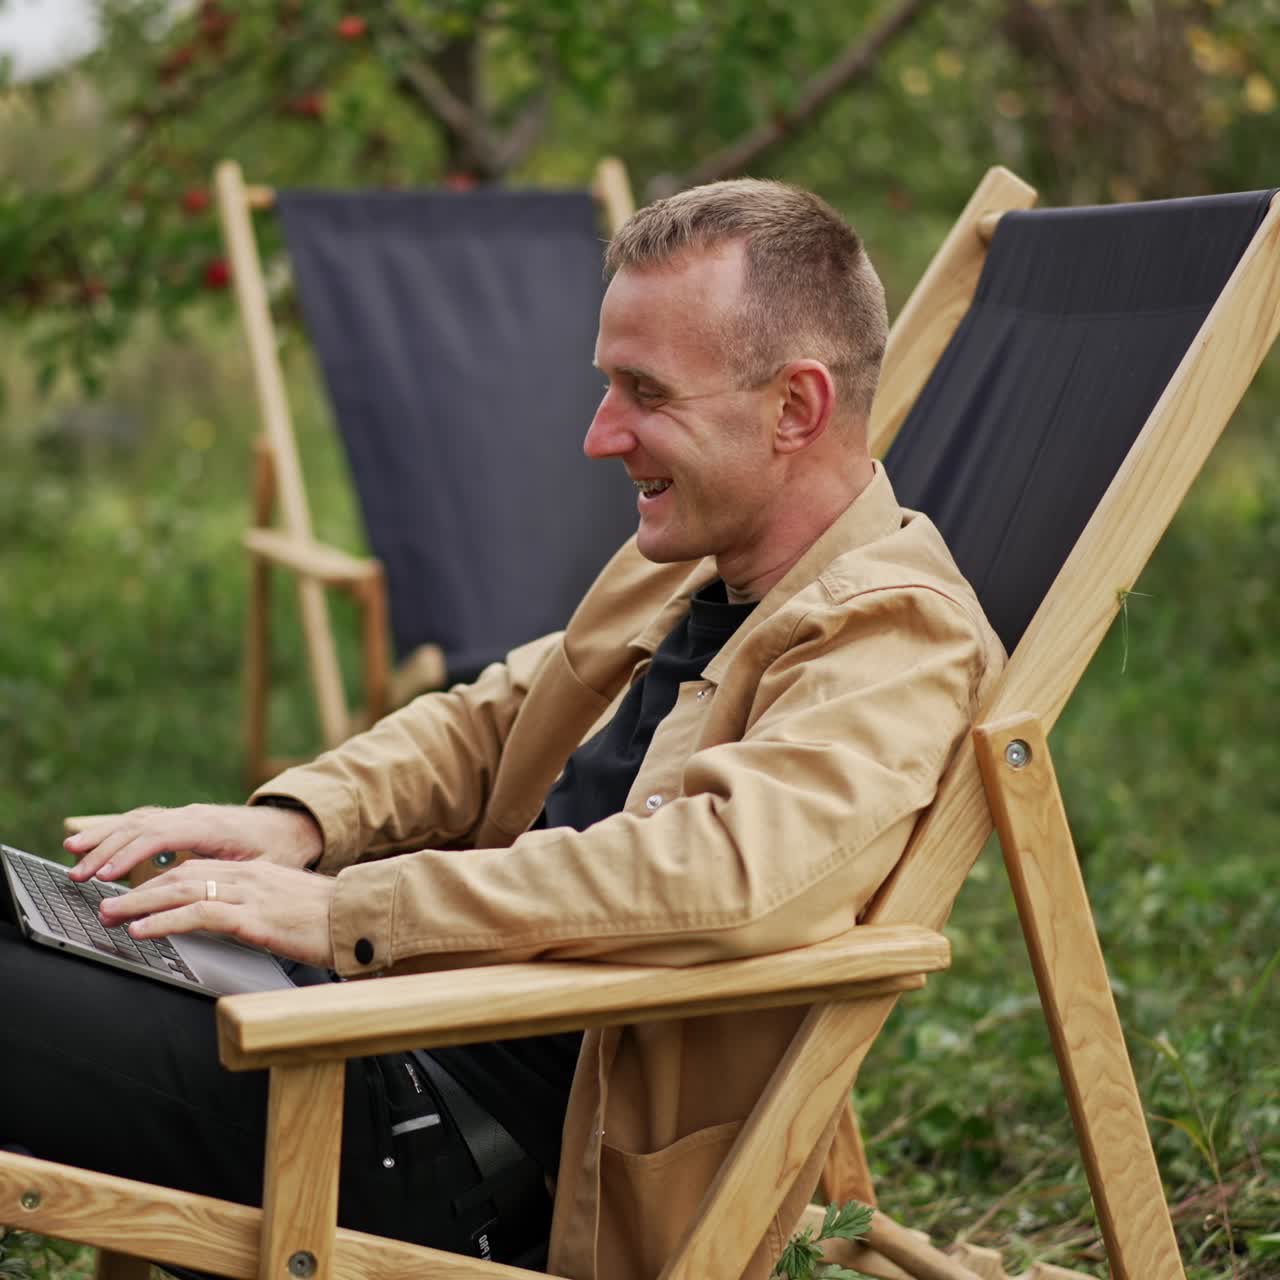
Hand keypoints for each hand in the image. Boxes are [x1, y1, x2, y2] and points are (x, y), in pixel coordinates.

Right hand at [65, 803, 323, 883]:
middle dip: (105, 851)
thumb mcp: (262, 866)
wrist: (291, 825)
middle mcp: (193, 815)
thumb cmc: (278, 849)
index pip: (161, 836)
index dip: (131, 855)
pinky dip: (113, 831)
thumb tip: (203, 894)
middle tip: (78, 876)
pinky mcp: (179, 820)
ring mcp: (184, 815)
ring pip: (136, 821)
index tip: (106, 876)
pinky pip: (141, 821)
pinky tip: (89, 840)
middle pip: (140, 828)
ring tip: (71, 854)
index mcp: (211, 825)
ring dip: (102, 838)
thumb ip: (231, 877)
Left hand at [98, 858, 335, 966]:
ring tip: (111, 916)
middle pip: (181, 875)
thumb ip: (262, 908)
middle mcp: (248, 876)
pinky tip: (142, 930)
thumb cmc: (331, 919)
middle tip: (108, 904)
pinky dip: (164, 921)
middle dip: (140, 889)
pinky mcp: (252, 916)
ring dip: (140, 903)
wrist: (360, 917)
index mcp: (255, 873)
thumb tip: (242, 922)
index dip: (160, 881)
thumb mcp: (290, 907)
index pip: (196, 871)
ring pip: (181, 890)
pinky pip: (198, 915)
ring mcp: (249, 894)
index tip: (133, 894)